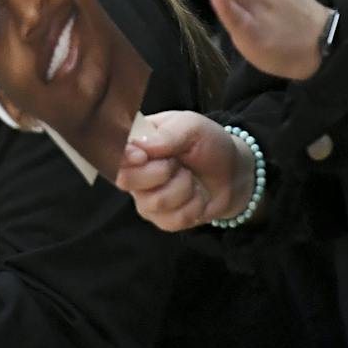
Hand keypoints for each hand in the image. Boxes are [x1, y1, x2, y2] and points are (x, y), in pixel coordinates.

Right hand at [117, 111, 256, 230]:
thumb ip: (165, 136)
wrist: (234, 172)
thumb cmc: (208, 143)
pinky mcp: (162, 219)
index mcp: (135, 144)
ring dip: (183, 188)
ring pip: (154, 202)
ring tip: (190, 177)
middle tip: (178, 163)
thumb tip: (137, 147)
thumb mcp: (190, 127)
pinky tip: (196, 195)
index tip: (143, 156)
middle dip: (161, 172)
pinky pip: (172, 220)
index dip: (124, 158)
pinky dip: (193, 207)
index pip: (113, 153)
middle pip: (126, 180)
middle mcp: (134, 172)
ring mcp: (145, 198)